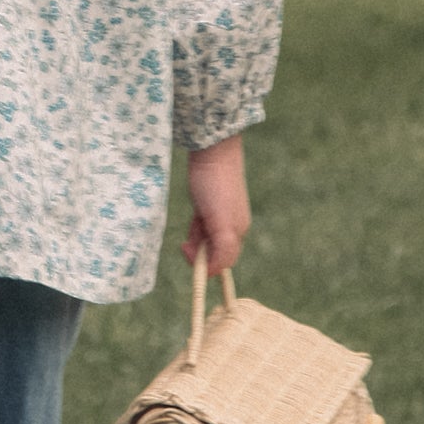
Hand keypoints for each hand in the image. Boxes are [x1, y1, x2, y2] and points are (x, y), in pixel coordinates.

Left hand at [182, 134, 250, 274]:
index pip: (223, 262)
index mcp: (238, 232)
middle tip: (185, 241)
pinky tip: (195, 216)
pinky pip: (202, 225)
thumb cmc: (215, 187)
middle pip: (213, 252)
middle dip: (198, 250)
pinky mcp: (210, 204)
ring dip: (195, 238)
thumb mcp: (221, 224)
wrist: (211, 151)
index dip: (206, 264)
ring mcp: (222, 214)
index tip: (188, 252)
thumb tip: (214, 272)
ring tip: (193, 222)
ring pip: (206, 239)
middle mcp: (233, 225)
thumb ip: (223, 250)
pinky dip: (195, 227)